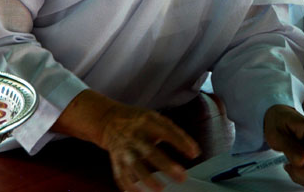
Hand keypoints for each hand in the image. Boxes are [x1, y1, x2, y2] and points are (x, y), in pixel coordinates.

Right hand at [52, 90, 199, 191]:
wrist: (108, 119)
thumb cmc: (138, 121)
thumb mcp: (155, 118)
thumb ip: (174, 132)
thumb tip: (194, 152)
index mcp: (147, 121)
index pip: (166, 131)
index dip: (181, 142)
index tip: (194, 154)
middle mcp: (134, 135)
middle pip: (150, 151)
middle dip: (166, 165)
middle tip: (182, 176)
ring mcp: (124, 148)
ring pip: (134, 165)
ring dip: (146, 178)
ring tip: (160, 188)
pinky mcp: (115, 159)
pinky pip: (121, 175)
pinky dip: (129, 186)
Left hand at [264, 104, 303, 186]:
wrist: (277, 121)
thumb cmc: (278, 122)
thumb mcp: (275, 132)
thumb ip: (287, 145)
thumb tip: (301, 162)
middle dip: (303, 172)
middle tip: (288, 166)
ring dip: (301, 176)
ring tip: (288, 166)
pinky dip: (301, 177)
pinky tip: (292, 169)